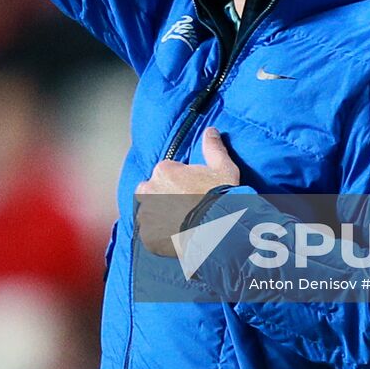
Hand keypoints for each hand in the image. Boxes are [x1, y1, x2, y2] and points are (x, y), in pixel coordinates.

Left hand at [136, 127, 240, 256]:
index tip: (192, 191)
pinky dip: (159, 235)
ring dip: (160, 216)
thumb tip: (211, 131)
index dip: (181, 182)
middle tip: (185, 208)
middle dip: (164, 196)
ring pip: (149, 212)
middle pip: (153, 190)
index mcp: (164, 170)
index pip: (166, 173)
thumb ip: (213, 148)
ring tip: (180, 224)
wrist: (216, 232)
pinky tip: (175, 237)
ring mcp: (146, 214)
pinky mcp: (147, 235)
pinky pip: (150, 233)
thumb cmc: (220, 198)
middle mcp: (149, 189)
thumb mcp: (223, 168)